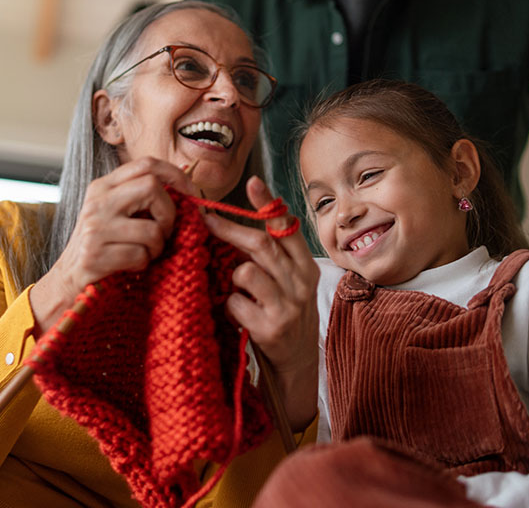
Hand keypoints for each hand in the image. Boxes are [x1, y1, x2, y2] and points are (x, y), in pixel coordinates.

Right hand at [30, 157, 194, 333]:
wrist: (68, 279)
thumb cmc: (106, 243)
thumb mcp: (118, 211)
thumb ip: (143, 196)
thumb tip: (188, 190)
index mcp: (105, 186)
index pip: (146, 163)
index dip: (176, 175)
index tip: (191, 194)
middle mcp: (98, 201)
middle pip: (152, 187)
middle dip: (169, 213)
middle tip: (166, 231)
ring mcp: (94, 227)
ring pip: (152, 228)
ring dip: (158, 246)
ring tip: (147, 252)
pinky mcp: (94, 255)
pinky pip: (140, 255)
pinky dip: (144, 263)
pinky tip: (133, 265)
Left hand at [203, 176, 319, 431]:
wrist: (297, 366)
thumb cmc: (285, 314)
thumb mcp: (289, 282)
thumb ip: (272, 256)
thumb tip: (242, 222)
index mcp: (305, 266)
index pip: (286, 228)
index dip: (268, 204)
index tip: (252, 182)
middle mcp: (300, 283)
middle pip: (260, 245)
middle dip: (228, 229)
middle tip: (204, 220)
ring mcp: (287, 306)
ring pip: (246, 272)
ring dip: (233, 279)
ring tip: (239, 292)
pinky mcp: (270, 329)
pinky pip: (236, 304)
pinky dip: (231, 308)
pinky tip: (240, 317)